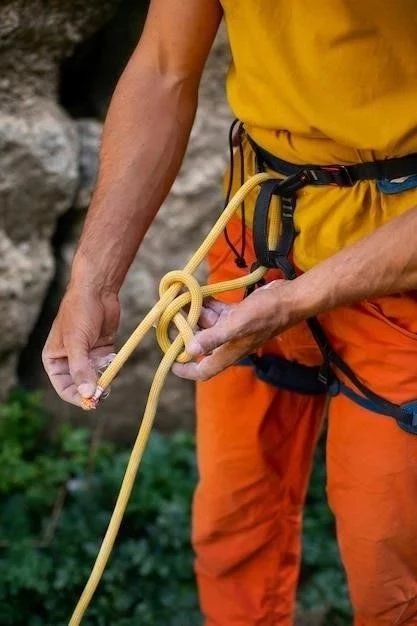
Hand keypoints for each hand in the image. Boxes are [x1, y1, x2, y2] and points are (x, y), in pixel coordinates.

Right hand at [42, 285, 119, 405]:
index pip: (64, 387)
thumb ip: (81, 369)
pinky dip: (111, 368)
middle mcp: (70, 360)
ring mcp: (87, 356)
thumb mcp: (77, 343)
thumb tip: (88, 393)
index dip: (77, 397)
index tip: (91, 403)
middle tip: (104, 394)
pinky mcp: (102, 350)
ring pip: (96, 378)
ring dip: (103, 380)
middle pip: (81, 386)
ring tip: (107, 374)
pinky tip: (112, 359)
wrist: (98, 291)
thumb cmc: (79, 313)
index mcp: (54, 359)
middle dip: (92, 390)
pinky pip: (108, 368)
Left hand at [172, 280, 296, 380]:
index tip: (171, 363)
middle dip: (185, 334)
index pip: (203, 371)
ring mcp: (233, 328)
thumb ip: (214, 337)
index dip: (186, 370)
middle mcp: (229, 343)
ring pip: (207, 325)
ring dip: (194, 314)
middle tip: (170, 319)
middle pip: (201, 345)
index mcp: (229, 352)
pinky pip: (217, 312)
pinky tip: (196, 294)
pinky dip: (206, 304)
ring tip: (180, 300)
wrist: (290, 298)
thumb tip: (190, 350)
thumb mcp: (237, 324)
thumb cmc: (267, 314)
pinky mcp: (238, 314)